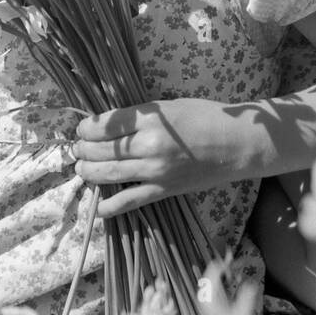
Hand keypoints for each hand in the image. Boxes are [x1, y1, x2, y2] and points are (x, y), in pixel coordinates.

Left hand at [73, 99, 250, 217]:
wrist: (237, 144)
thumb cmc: (206, 117)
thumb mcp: (169, 106)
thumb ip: (140, 115)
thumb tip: (110, 123)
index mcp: (151, 119)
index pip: (106, 124)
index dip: (88, 127)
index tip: (83, 128)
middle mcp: (150, 145)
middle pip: (103, 149)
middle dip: (84, 149)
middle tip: (78, 148)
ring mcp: (156, 171)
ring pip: (111, 174)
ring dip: (90, 172)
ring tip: (81, 168)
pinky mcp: (164, 190)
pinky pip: (131, 201)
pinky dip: (111, 206)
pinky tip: (99, 208)